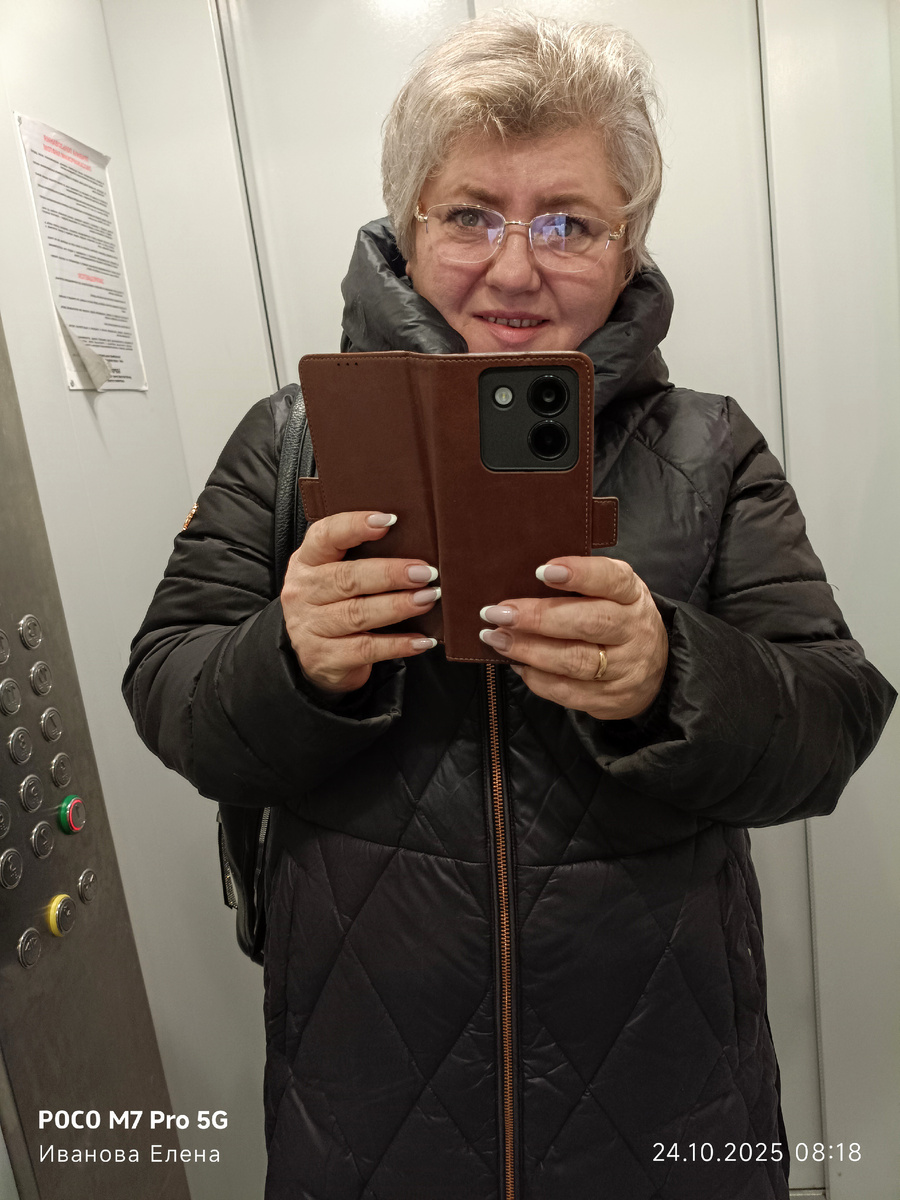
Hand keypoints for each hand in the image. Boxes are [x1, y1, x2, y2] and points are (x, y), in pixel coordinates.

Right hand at [281, 510, 438, 694]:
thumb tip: (414, 541)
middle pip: (348, 578)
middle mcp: (303, 593)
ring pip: (358, 614)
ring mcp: (310, 628)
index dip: (355, 526)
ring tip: (428, 599)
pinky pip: (366, 649)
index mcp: (307, 562)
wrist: (314, 657)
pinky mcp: (325, 658)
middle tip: (424, 572)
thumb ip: (361, 557)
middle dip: (390, 574)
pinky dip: (398, 644)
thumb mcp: (334, 575)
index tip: (389, 520)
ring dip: (398, 606)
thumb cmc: (334, 605)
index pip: (325, 536)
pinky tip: (422, 640)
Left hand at [478, 556, 667, 720]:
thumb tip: (525, 580)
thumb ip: (583, 584)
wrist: (656, 671)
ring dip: (528, 650)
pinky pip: (566, 691)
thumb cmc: (619, 620)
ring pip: (574, 661)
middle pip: (588, 623)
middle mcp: (633, 631)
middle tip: (500, 613)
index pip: (611, 580)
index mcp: (632, 596)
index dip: (579, 574)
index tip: (542, 571)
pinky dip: (536, 677)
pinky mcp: (610, 699)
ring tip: (496, 637)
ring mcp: (624, 669)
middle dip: (538, 618)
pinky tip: (516, 663)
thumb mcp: (614, 594)